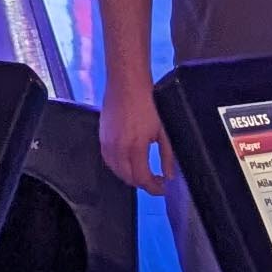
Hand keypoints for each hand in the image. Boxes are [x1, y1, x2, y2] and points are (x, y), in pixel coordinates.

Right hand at [98, 79, 172, 195]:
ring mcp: (107, 143)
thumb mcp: (164, 130)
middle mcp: (118, 149)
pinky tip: (127, 163)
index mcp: (135, 148)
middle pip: (127, 178)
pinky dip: (118, 167)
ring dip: (129, 177)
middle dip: (142, 184)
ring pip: (116, 171)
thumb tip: (170, 174)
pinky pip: (108, 160)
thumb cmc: (147, 102)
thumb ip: (167, 156)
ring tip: (143, 174)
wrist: (127, 83)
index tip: (162, 188)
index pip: (142, 179)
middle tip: (155, 182)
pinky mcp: (101, 137)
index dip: (153, 188)